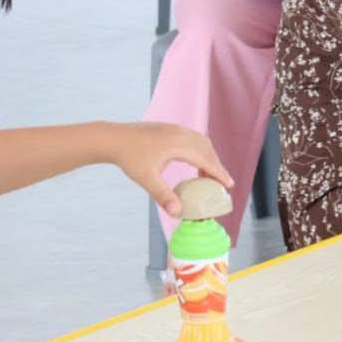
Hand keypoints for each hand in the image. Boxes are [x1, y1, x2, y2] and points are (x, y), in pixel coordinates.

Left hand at [108, 122, 233, 217]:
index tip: (229, 184)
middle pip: (207, 149)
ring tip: (207, 174)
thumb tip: (177, 213)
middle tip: (220, 183)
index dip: (219, 172)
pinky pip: (193, 138)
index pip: (205, 159)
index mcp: (178, 145)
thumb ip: (164, 196)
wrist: (112, 138)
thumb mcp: (146, 179)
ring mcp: (175, 129)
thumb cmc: (129, 158)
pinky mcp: (170, 128)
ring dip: (208, 156)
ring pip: (201, 142)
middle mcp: (180, 133)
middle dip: (216, 165)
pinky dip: (200, 150)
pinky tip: (193, 160)